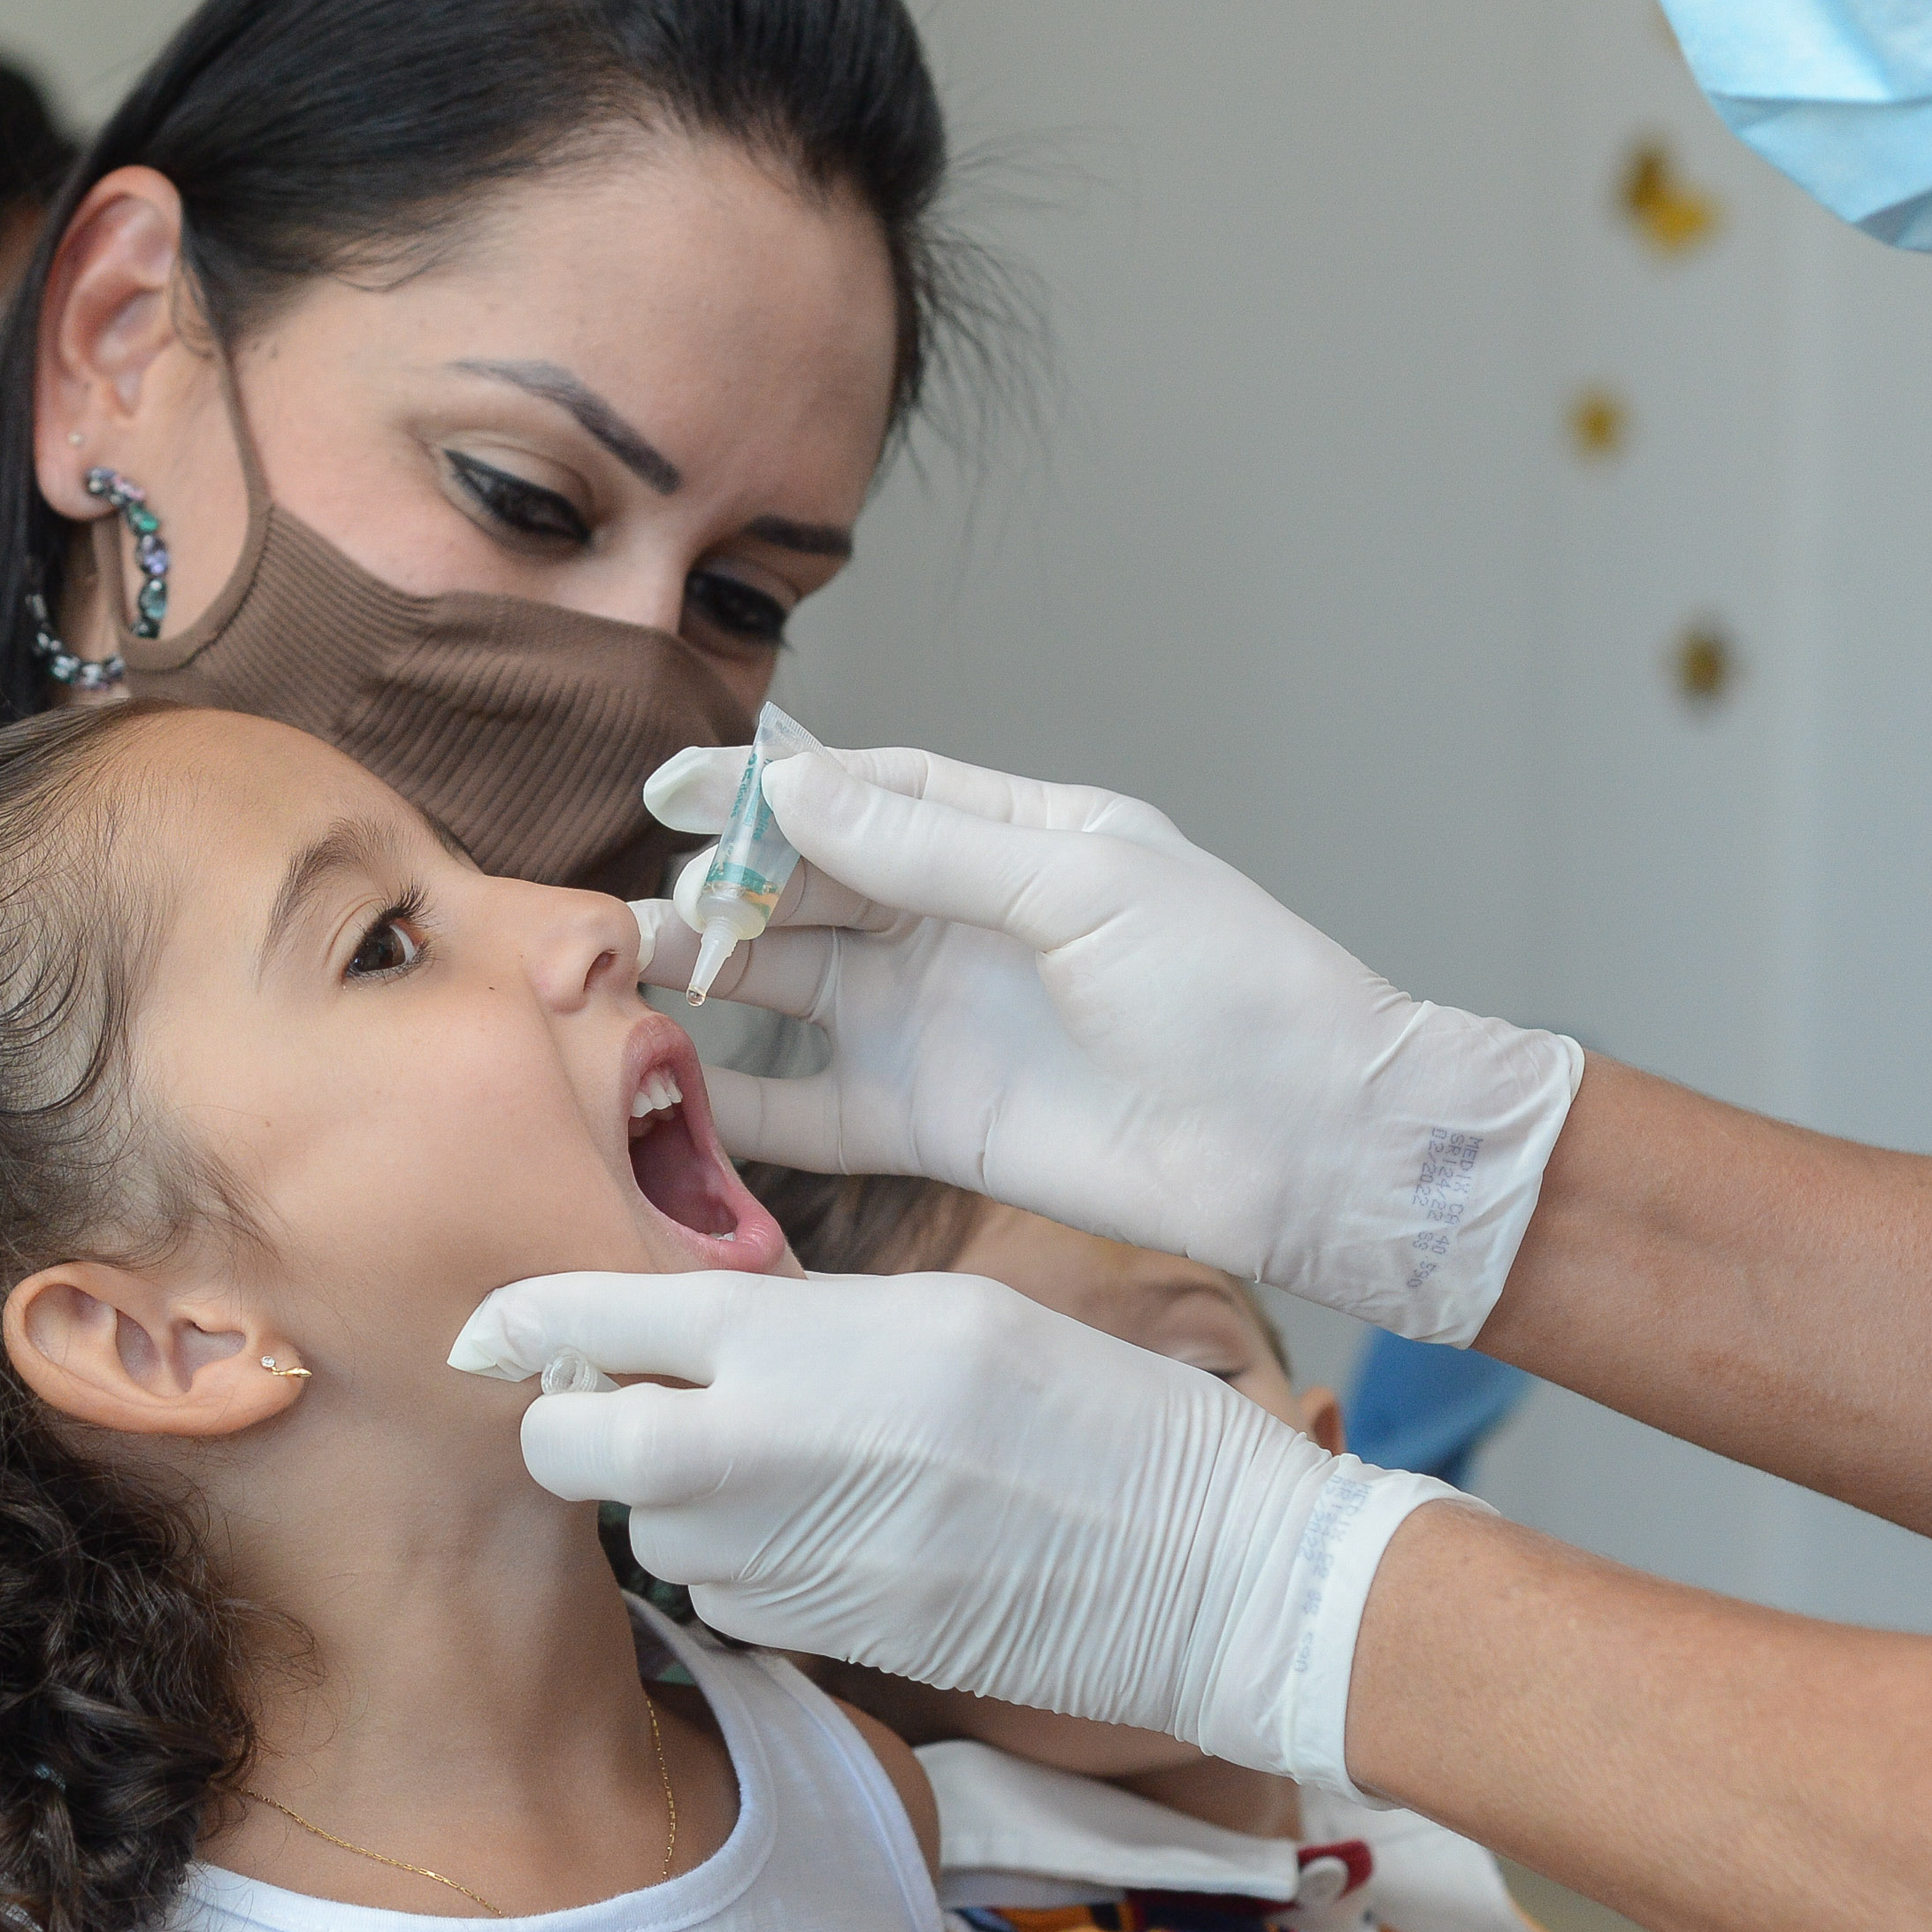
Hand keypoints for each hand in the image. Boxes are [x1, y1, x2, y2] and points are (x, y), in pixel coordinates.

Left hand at [454, 1267, 1469, 1787]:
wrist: (1200, 1571)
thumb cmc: (1092, 1415)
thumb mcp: (946, 1315)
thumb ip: (800, 1326)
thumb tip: (689, 1342)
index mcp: (798, 1337)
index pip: (594, 1317)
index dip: (520, 1321)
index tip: (485, 1334)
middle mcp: (763, 1448)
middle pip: (569, 1443)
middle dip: (575, 1427)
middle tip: (629, 1410)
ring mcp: (784, 1555)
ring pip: (645, 1528)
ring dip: (673, 1502)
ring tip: (785, 1472)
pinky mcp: (818, 1639)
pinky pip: (720, 1596)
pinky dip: (741, 1568)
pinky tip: (831, 1538)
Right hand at [643, 741, 1580, 1343]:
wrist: (1310, 1148)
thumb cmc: (1235, 993)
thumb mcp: (1084, 884)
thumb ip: (930, 841)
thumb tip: (790, 783)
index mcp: (1007, 840)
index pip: (858, 791)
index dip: (762, 791)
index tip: (672, 791)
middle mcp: (953, 925)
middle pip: (802, 891)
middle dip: (717, 888)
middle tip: (640, 904)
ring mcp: (931, 1024)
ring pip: (782, 992)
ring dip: (702, 982)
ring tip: (621, 980)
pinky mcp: (923, 1124)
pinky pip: (804, 1110)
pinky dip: (733, 1102)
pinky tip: (659, 1092)